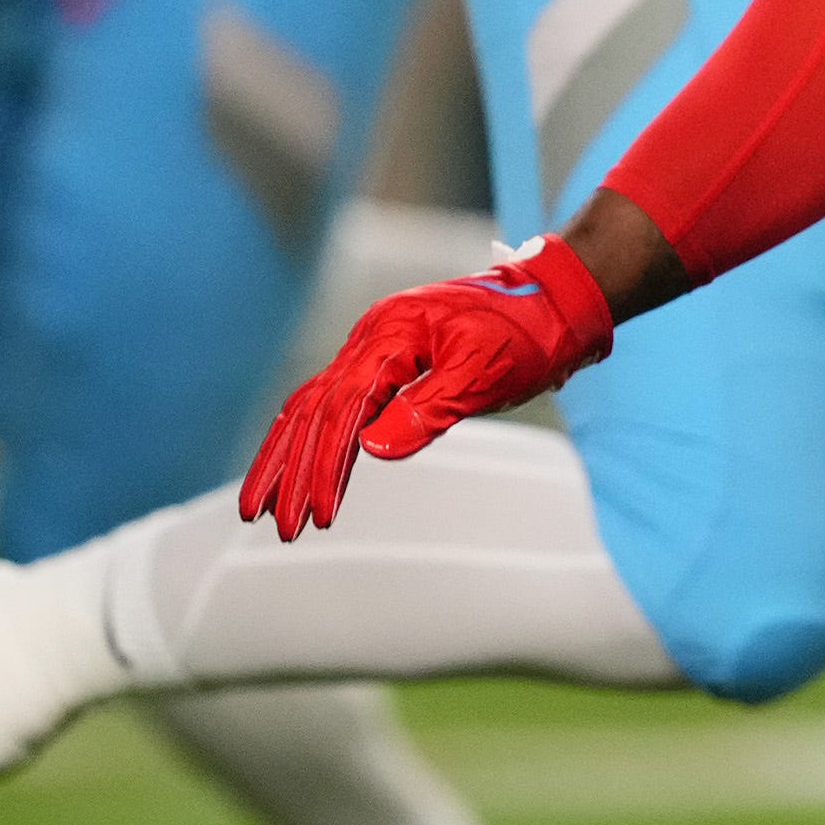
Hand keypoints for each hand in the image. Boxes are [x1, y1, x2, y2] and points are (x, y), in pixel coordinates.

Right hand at [238, 236, 614, 538]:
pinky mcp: (390, 362)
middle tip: (273, 525)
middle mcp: (373, 338)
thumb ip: (429, 410)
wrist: (556, 300)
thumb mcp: (485, 372)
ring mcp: (377, 348)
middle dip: (288, 470)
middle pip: (312, 409)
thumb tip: (371, 450)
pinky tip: (306, 471)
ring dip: (290, 458)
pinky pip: (340, 404)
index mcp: (391, 335)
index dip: (325, 466)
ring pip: (316, 406)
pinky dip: (318, 440)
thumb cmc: (528, 332)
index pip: (342, 410)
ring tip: (267, 509)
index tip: (317, 515)